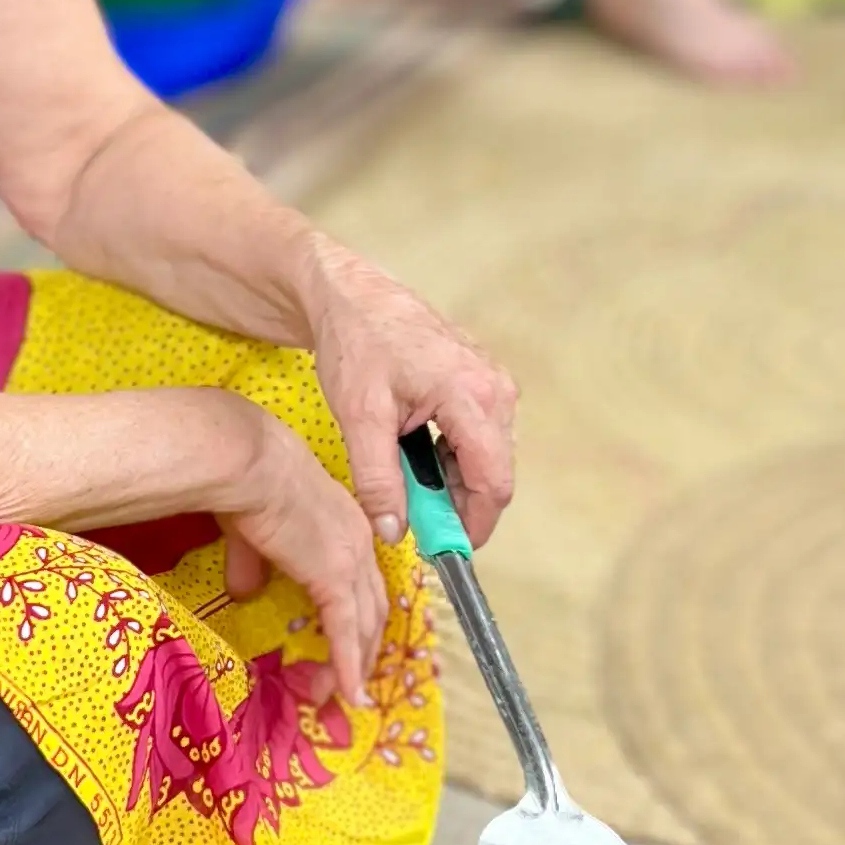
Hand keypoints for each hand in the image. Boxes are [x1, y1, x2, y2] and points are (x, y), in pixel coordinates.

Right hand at [210, 411, 390, 704]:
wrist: (250, 463)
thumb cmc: (248, 483)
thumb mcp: (252, 531)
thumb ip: (254, 564)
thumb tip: (243, 592)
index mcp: (345, 525)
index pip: (362, 581)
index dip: (358, 616)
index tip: (346, 644)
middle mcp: (359, 541)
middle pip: (373, 607)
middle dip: (363, 648)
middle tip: (346, 680)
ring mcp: (351, 559)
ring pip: (367, 623)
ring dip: (356, 663)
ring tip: (343, 694)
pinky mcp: (334, 576)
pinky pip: (346, 631)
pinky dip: (347, 663)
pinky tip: (344, 689)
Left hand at [297, 237, 517, 553]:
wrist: (348, 294)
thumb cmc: (354, 343)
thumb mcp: (359, 418)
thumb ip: (379, 481)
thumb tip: (392, 533)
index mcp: (473, 396)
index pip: (493, 483)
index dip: (472, 525)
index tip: (442, 550)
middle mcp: (495, 389)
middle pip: (493, 474)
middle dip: (458, 506)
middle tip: (413, 521)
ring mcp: (493, 383)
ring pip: (486, 458)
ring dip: (452, 482)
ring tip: (404, 482)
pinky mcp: (481, 382)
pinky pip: (478, 437)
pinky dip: (450, 458)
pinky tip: (413, 455)